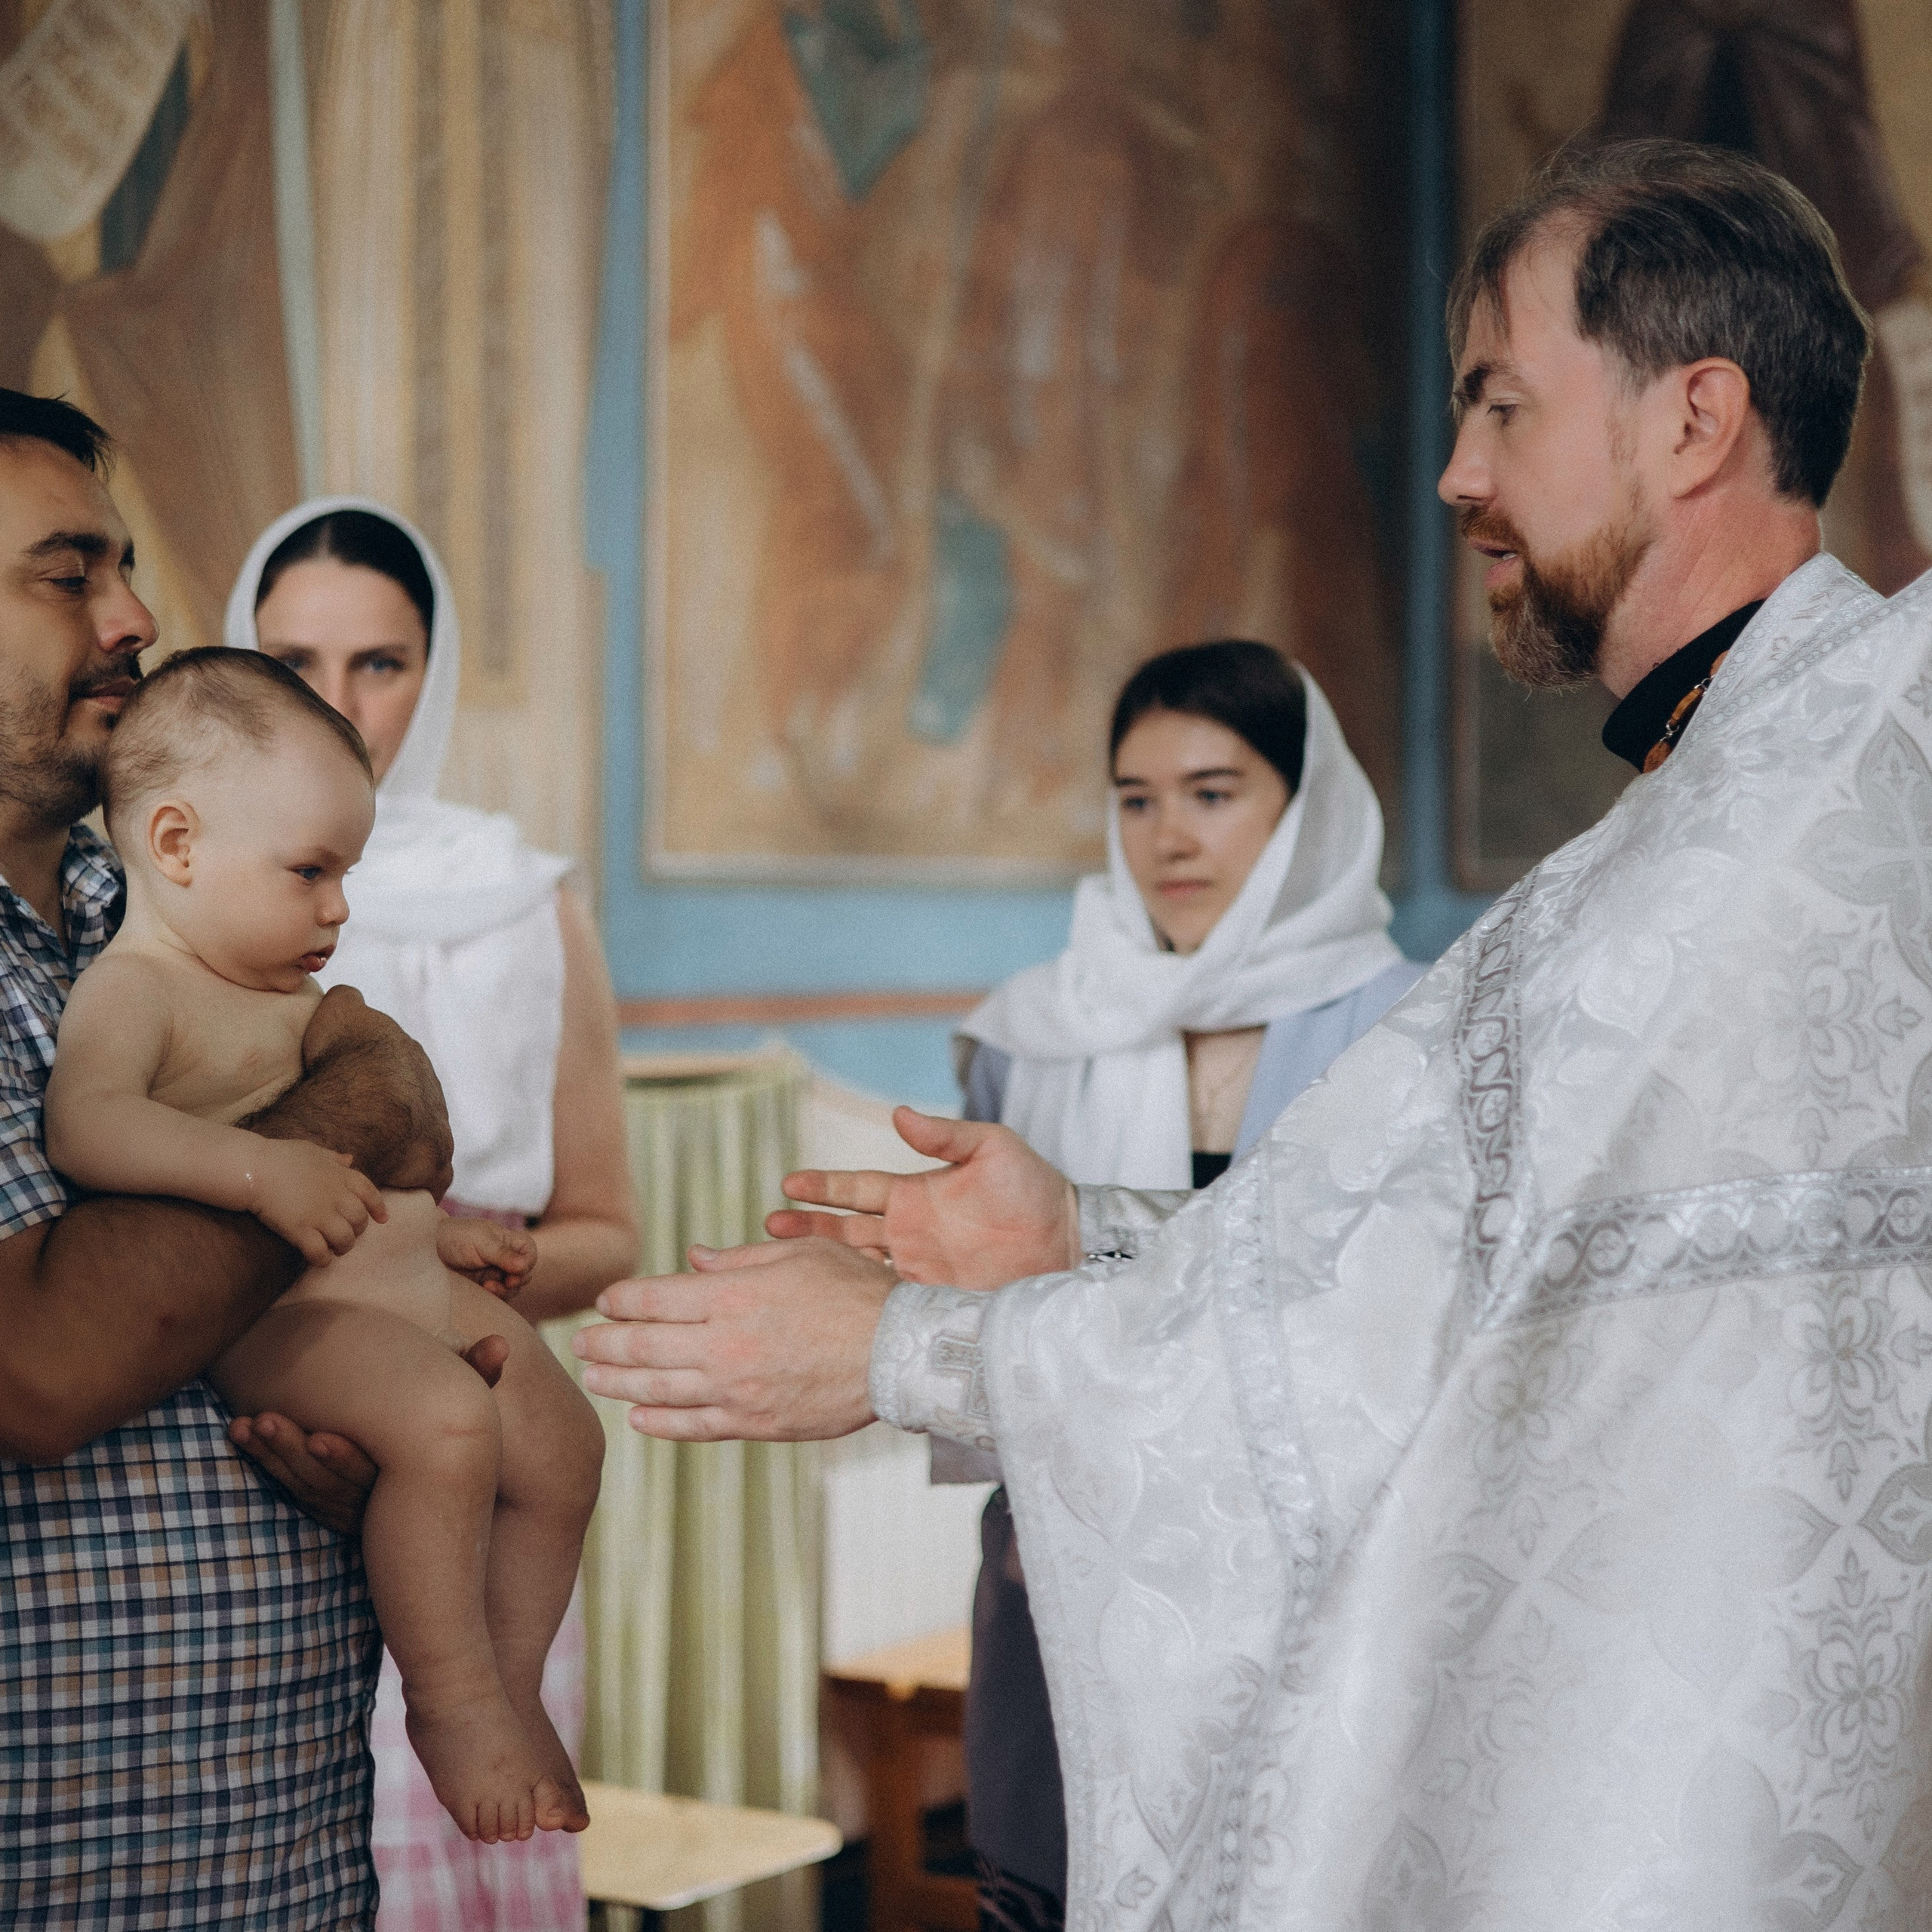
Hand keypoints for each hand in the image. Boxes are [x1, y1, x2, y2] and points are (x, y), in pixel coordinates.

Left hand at [231, 1337, 506, 1532]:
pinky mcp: (323, 1499)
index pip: (368, 1478)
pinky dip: (264, 1462)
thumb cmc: (451, 1430)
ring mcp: (346, 1505)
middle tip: (263, 1422)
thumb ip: (477, 1375)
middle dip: (291, 1456)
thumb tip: (501, 1343)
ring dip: (272, 1456)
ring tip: (245, 1424)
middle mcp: (373, 1501)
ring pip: (303, 1488)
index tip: (316, 1436)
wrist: (438, 1478)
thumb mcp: (464, 1406)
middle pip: (326, 1486)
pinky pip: (289, 1488)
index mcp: (404, 1480)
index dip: (341, 1461)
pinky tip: (239, 1433)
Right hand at [246, 1139, 388, 1266]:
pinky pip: (320, 1252)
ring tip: (333, 1249)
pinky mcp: (300, 1229)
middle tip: (345, 1234)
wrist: (252, 1168)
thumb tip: (350, 1159)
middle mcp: (335, 1196)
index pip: (370, 1193)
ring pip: (345, 1239)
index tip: (381, 1219)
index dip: (378, 1208)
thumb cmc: (280, 1157)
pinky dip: (322, 1260)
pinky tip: (318, 1259)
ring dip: (342, 1247)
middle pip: (360, 1220)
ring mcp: (319, 1214)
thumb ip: (333, 1158)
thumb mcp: (313, 1150)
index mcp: (340, 1176)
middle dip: (356, 1231)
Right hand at [292, 987, 454, 1196]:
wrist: (362, 1101)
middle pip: (420, 1108)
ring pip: (431, 1144)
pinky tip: (398, 1189)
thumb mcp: (342, 1012)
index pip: (403, 1073)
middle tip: (370, 1135)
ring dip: (412, 1154)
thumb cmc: (344, 1056)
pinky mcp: (433, 1164)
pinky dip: (417, 1184)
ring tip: (383, 1166)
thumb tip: (349, 998)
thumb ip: (348, 1002)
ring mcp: (438, 1130)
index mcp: (412, 1060)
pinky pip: (431, 1178)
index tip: (365, 1098)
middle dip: (401, 1120)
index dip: (383, 1086)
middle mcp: (432, 1093)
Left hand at [437, 1215, 535, 1299]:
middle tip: (505, 1283)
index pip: (529, 1253)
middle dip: (517, 1280)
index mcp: (506, 1241)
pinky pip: (498, 1297)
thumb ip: (503, 1254)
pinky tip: (485, 1291)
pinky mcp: (482, 1288)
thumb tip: (524, 1265)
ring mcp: (493, 1274)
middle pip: (524, 1274)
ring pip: (513, 1289)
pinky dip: (496, 1297)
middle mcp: (503, 1258)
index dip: (527, 1264)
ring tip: (489, 1287)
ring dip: (505, 1291)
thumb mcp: (480, 1241)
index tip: (514, 1272)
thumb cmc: (453, 1237)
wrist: (425, 1251)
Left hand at [574, 1237, 890, 1440]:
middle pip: (643, 1347)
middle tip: (581, 1343)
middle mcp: (723, 1344)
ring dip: (618, 1385)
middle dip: (604, 1344)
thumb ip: (737, 1260)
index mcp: (731, 1295)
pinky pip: (693, 1426)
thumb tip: (690, 1261)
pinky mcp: (755, 1424)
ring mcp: (736, 1390)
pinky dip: (659, 1423)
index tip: (605, 1301)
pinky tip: (639, 1418)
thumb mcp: (799, 1254)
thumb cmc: (855, 1290)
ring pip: (658, 1391)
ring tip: (594, 1379)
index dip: (622, 1300)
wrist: (900, 1352)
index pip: (653, 1298)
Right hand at [765, 1108, 1078, 1288]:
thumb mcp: (991, 1149)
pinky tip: (828, 1305)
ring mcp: (918, 1269)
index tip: (787, 1184)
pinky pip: (884, 1302)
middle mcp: (909, 1233)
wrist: (1070, 1244)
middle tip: (768, 1228)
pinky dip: (855, 1302)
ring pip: (855, 1267)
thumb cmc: (1034, 1189)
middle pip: (843, 1230)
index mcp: (915, 1195)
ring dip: (821, 1264)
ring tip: (780, 1263)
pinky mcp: (932, 1300)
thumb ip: (944, 1134)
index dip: (823, 1187)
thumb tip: (897, 1112)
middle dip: (806, 1228)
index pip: (857, 1189)